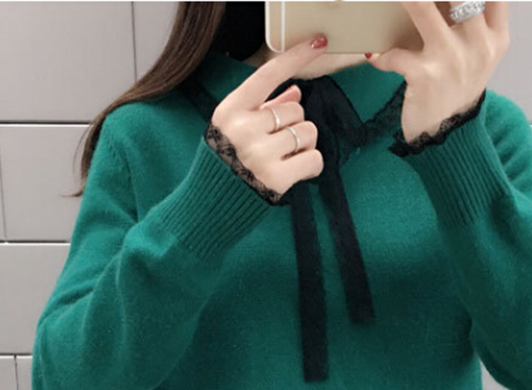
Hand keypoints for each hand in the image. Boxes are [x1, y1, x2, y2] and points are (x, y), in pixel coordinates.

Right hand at [210, 34, 328, 195]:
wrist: (213, 204)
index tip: (319, 43)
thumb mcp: (236, 128)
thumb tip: (295, 91)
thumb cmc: (227, 162)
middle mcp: (244, 129)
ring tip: (285, 158)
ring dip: (304, 145)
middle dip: (294, 125)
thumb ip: (264, 108)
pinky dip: (311, 165)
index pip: (268, 74)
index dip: (296, 57)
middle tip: (277, 145)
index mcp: (231, 110)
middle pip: (296, 109)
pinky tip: (297, 172)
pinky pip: (314, 159)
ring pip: (308, 132)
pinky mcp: (276, 178)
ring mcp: (260, 154)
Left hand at [366, 1, 509, 141]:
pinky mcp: (425, 76)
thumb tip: (450, 0)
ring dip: (405, 0)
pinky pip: (396, 54)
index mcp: (495, 38)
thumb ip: (474, 26)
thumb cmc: (459, 93)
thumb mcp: (479, 59)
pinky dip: (382, 55)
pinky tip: (375, 57)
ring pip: (422, 7)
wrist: (450, 137)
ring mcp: (451, 59)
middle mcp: (478, 44)